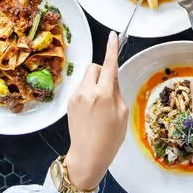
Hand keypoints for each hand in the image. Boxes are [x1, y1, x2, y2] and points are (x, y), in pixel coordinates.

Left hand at [65, 32, 127, 189]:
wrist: (87, 156)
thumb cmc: (110, 139)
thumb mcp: (122, 113)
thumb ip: (117, 92)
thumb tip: (112, 79)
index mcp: (103, 95)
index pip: (109, 65)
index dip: (112, 49)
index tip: (113, 36)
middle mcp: (87, 92)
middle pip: (95, 67)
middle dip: (103, 71)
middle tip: (109, 87)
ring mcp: (76, 97)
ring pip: (87, 78)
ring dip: (95, 83)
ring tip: (100, 104)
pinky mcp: (69, 103)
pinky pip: (81, 88)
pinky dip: (88, 92)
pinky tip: (92, 110)